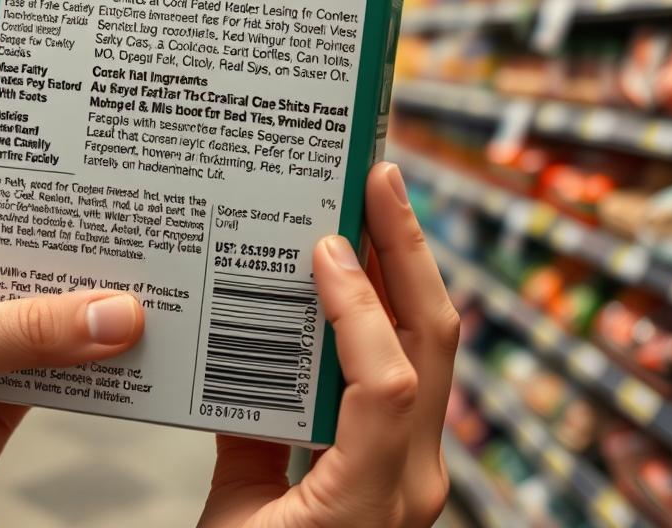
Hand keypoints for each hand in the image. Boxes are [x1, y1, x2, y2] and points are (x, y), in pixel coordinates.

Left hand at [0, 118, 144, 503]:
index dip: (26, 124)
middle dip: (90, 209)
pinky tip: (149, 330)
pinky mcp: (19, 368)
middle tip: (151, 187)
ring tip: (166, 258)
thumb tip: (121, 314)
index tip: (85, 105)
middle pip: (39, 221)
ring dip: (107, 279)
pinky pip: (75, 345)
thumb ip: (26, 329)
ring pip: (65, 283)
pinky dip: (109, 341)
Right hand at [198, 162, 458, 527]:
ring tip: (378, 206)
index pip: (387, 380)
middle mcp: (414, 476)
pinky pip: (407, 370)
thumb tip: (240, 357)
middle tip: (381, 178)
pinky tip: (358, 276)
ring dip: (407, 272)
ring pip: (433, 350)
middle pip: (435, 342)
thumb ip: (243, 439)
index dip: (359, 306)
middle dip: (412, 250)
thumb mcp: (236, 519)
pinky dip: (385, 312)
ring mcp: (418, 468)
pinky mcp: (403, 462)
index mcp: (372, 495)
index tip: (324, 246)